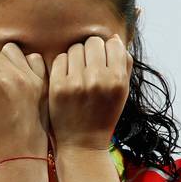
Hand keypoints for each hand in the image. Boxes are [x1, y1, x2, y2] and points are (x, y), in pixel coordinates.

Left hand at [48, 35, 131, 152]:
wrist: (82, 143)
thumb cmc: (104, 114)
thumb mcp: (122, 92)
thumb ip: (123, 64)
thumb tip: (113, 38)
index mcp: (117, 80)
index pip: (112, 44)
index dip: (107, 50)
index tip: (103, 60)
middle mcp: (98, 80)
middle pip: (92, 42)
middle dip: (91, 51)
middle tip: (89, 66)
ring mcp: (76, 83)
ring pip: (75, 48)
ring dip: (76, 57)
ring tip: (78, 72)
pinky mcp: (57, 86)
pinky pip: (60, 59)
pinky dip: (63, 65)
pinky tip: (67, 78)